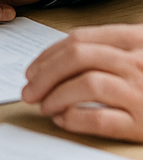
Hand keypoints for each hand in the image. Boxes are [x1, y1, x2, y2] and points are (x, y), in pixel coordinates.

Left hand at [23, 25, 142, 141]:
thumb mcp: (138, 51)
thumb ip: (109, 47)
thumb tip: (59, 58)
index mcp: (134, 40)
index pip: (78, 40)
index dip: (48, 54)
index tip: (32, 68)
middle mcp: (137, 62)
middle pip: (76, 58)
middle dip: (44, 73)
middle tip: (28, 89)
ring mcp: (141, 91)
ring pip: (85, 83)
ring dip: (55, 94)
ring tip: (43, 105)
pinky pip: (102, 117)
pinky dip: (76, 118)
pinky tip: (63, 120)